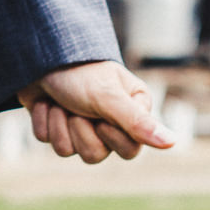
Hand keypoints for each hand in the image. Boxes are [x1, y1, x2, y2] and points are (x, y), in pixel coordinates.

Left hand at [16, 61, 173, 162]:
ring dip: (59, 125)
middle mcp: (111, 121)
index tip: (99, 115)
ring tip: (59, 102)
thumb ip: (138, 123)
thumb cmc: (79, 71)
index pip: (129, 150)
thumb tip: (172, 142)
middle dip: (80, 131)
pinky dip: (44, 122)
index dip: (109, 136)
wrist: (38, 54)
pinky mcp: (58, 125)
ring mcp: (83, 125)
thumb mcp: (109, 97)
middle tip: (76, 107)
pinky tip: (46, 102)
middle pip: (96, 155)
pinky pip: (50, 141)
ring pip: (70, 151)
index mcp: (133, 111)